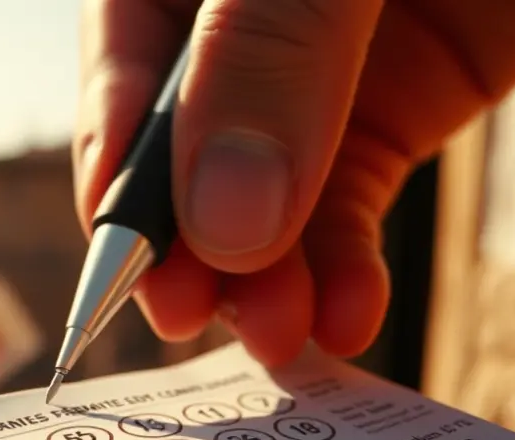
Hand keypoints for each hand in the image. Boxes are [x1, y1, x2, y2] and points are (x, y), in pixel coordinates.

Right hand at [75, 0, 514, 365]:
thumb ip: (269, 56)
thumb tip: (221, 225)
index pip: (122, 56)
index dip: (118, 163)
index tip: (132, 261)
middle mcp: (242, 23)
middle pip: (180, 145)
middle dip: (188, 244)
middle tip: (195, 316)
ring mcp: (318, 69)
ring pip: (263, 197)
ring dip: (267, 280)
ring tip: (284, 333)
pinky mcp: (396, 108)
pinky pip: (349, 205)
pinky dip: (344, 270)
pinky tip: (349, 313)